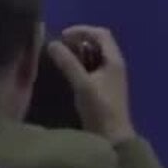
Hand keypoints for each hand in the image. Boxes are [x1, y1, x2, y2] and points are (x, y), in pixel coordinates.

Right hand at [44, 25, 133, 141]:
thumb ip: (68, 63)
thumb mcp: (82, 84)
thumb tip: (52, 44)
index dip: (81, 30)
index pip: (101, 33)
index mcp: (114, 60)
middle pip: (98, 42)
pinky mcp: (106, 87)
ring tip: (62, 57)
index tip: (63, 36)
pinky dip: (81, 64)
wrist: (113, 137)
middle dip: (79, 40)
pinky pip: (93, 67)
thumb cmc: (100, 109)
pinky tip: (69, 72)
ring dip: (79, 52)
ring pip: (95, 55)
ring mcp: (111, 77)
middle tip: (61, 46)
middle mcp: (115, 65)